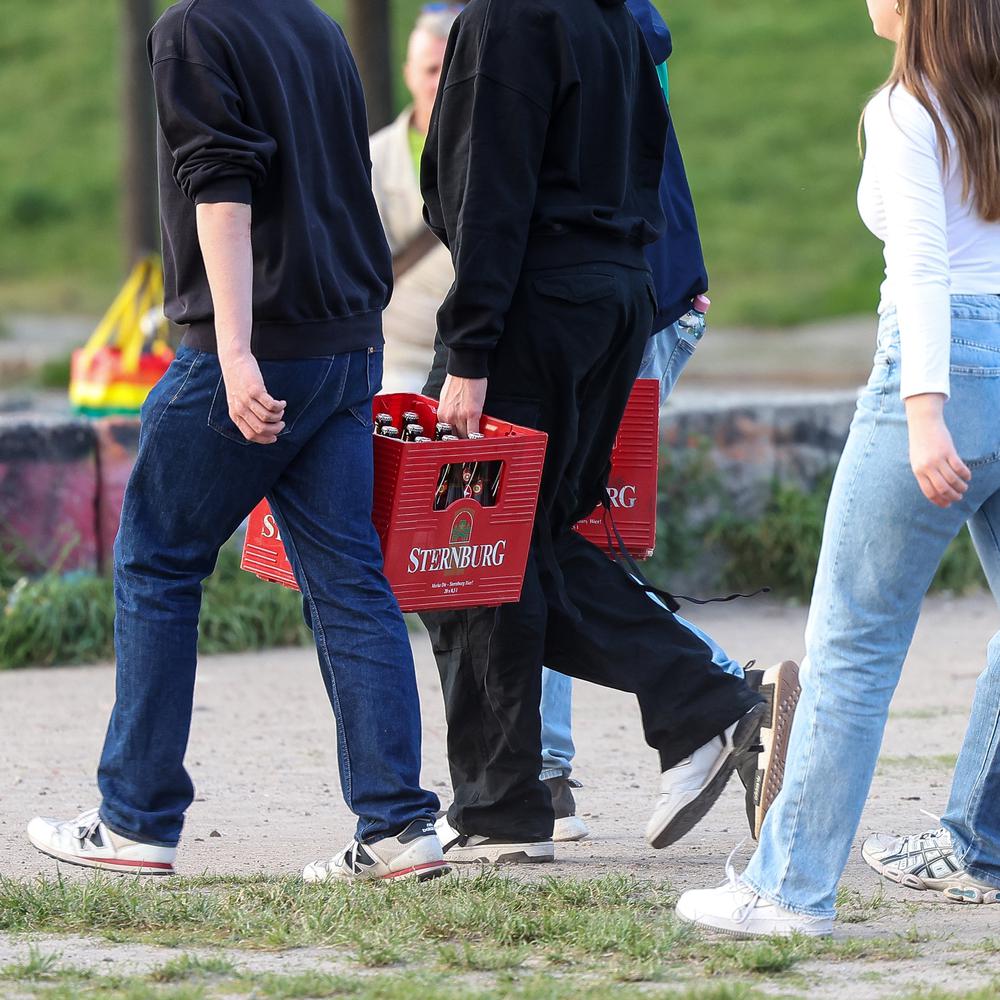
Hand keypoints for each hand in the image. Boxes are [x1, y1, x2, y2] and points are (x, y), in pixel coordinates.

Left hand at [219, 352, 285, 443]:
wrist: (233, 361)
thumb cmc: (238, 382)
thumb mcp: (238, 401)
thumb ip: (247, 413)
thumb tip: (264, 427)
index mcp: (235, 415)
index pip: (250, 435)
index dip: (265, 439)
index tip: (275, 437)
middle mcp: (240, 409)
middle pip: (261, 429)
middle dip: (275, 430)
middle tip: (281, 424)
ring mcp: (247, 400)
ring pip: (267, 418)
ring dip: (279, 417)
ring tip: (281, 411)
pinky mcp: (255, 390)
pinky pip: (272, 405)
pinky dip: (280, 406)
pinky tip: (282, 402)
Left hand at [438, 374, 487, 437]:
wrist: (465, 368)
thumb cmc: (458, 380)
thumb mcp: (447, 399)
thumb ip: (449, 411)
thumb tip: (454, 419)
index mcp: (442, 414)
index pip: (447, 434)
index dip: (455, 438)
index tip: (459, 441)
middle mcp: (448, 417)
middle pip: (456, 437)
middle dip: (462, 440)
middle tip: (468, 443)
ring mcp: (460, 416)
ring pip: (465, 437)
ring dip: (470, 440)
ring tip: (475, 442)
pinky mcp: (472, 414)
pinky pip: (474, 433)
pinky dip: (477, 438)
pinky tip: (480, 439)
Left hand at [905, 393, 970, 507]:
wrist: (923, 424)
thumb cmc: (920, 444)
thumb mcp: (917, 461)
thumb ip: (924, 475)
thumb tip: (936, 491)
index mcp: (918, 471)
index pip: (929, 492)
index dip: (940, 501)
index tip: (947, 505)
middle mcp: (927, 467)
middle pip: (942, 489)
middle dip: (952, 496)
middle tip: (959, 497)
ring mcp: (938, 459)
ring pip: (953, 480)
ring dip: (961, 487)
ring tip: (964, 488)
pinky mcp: (948, 451)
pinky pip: (959, 468)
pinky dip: (965, 475)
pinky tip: (967, 476)